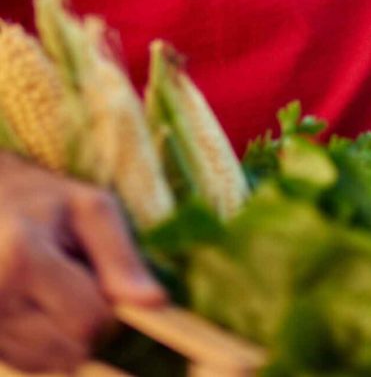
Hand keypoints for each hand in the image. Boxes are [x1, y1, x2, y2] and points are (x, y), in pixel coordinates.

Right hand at [0, 153, 165, 372]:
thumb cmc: (44, 202)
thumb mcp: (90, 210)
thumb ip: (122, 257)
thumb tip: (156, 304)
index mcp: (22, 259)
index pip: (88, 322)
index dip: (108, 306)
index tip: (97, 275)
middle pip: (70, 349)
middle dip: (85, 320)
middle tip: (70, 277)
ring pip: (51, 362)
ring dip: (63, 333)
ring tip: (49, 288)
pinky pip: (30, 364)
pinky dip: (42, 343)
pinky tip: (33, 305)